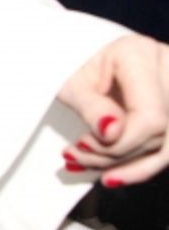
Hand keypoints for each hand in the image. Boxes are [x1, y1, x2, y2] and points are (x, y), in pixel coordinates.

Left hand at [58, 35, 168, 186]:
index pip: (152, 116)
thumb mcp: (70, 84)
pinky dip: (138, 166)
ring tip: (86, 165)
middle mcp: (168, 67)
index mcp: (140, 55)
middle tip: (76, 152)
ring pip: (168, 146)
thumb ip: (91, 108)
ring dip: (127, 165)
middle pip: (162, 132)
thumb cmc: (73, 66)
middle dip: (116, 154)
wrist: (80, 57)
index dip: (122, 142)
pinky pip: (167, 148)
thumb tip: (112, 134)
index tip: (83, 144)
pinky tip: (110, 174)